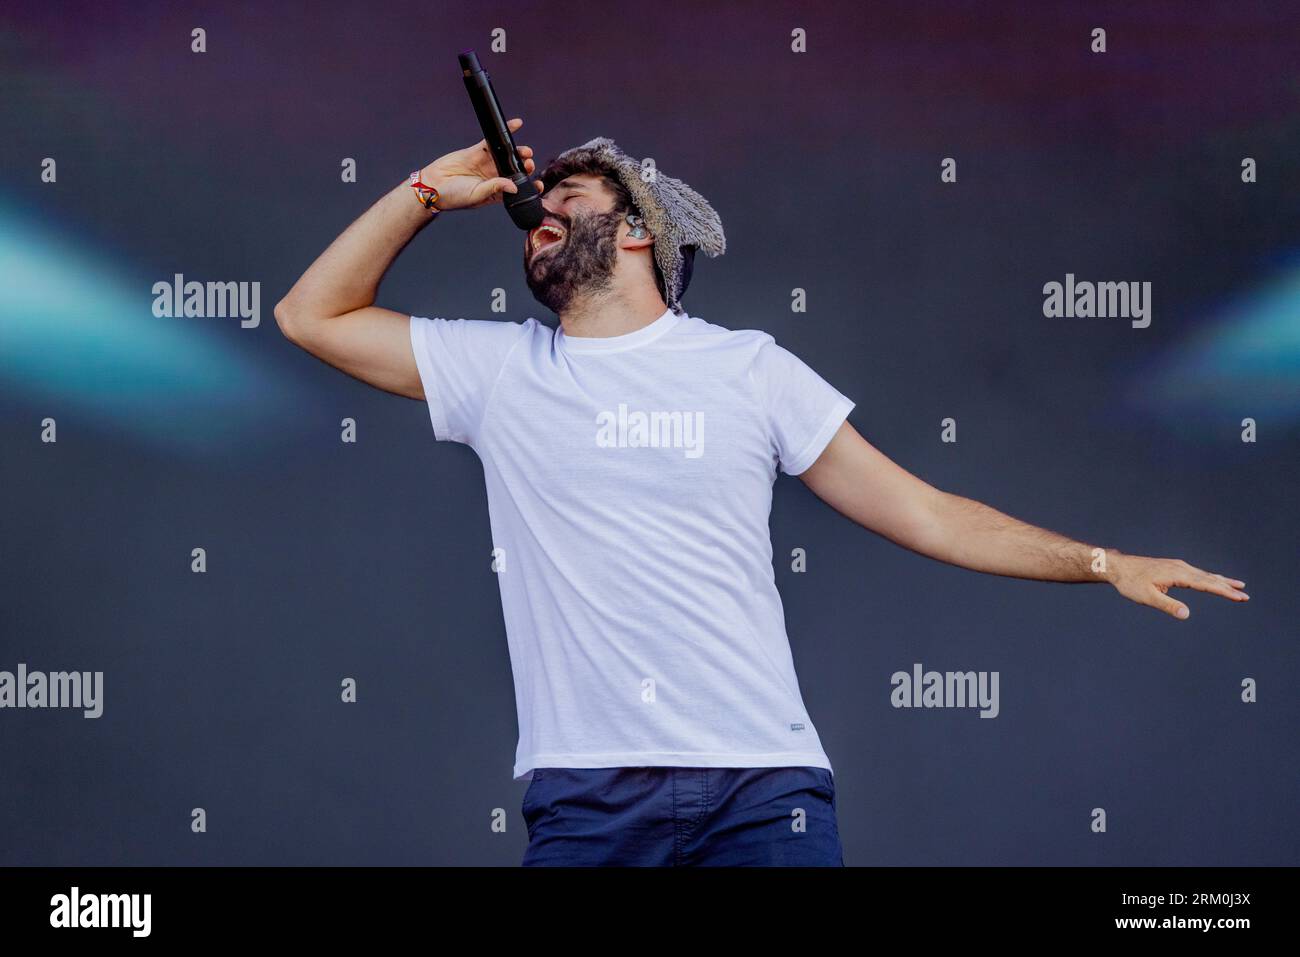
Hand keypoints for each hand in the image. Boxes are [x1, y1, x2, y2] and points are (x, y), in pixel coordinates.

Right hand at [417, 117, 542, 211]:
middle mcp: (493, 178)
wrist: (433, 184)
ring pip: (507, 156)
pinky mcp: (478, 151)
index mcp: (495, 193)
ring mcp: (486, 164)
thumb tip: (513, 186)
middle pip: (514, 170)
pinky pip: (494, 141)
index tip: (538, 185)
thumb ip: (494, 189)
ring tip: (526, 152)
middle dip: (525, 167)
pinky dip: (505, 132)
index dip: (529, 188)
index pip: (516, 190)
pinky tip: (516, 124)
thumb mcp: (476, 195)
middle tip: (529, 165)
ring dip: (518, 152)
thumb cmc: (453, 196)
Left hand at [1105, 551, 1248, 619]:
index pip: (1206, 584)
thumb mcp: (1147, 597)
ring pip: (1204, 574)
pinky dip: (1209, 577)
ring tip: (1238, 585)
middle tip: (1245, 596)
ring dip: (1221, 581)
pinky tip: (1212, 580)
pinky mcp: (1173, 567)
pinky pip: (1196, 573)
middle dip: (1228, 587)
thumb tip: (1186, 614)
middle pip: (1209, 578)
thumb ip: (1167, 605)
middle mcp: (1181, 567)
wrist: (1118, 567)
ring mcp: (1177, 566)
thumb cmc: (1130, 583)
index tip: (1240, 597)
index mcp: (1177, 574)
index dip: (1224, 591)